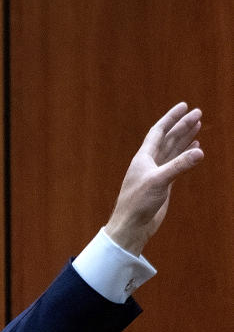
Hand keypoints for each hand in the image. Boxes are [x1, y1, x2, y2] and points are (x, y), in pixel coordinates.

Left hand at [105, 102, 203, 255]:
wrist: (132, 225)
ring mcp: (156, 173)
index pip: (158, 132)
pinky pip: (176, 164)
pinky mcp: (163, 184)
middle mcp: (149, 162)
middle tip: (198, 113)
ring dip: (185, 138)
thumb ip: (179, 166)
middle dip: (182, 125)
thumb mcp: (159, 181)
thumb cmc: (138, 203)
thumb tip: (200, 151)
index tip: (184, 106)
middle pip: (168, 138)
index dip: (171, 118)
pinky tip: (195, 150)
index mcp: (143, 158)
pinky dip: (185, 155)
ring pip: (173, 150)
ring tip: (198, 126)